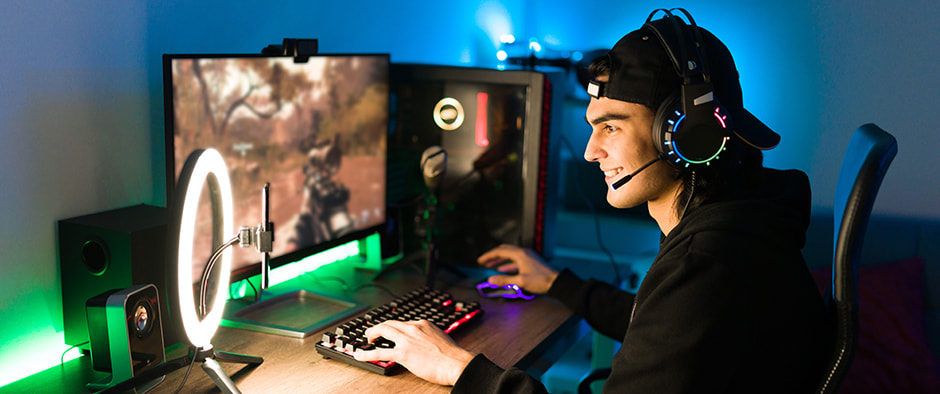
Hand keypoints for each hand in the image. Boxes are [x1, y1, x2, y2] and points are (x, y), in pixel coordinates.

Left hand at [353, 320, 474, 385]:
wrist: (456, 363)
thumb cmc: (452, 356)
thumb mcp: (441, 338)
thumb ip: (429, 337)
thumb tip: (424, 344)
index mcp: (424, 324)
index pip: (404, 323)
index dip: (395, 328)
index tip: (391, 331)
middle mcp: (414, 328)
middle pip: (390, 323)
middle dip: (379, 327)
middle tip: (373, 333)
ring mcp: (407, 340)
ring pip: (383, 331)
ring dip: (372, 333)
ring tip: (367, 339)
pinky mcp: (403, 353)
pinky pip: (380, 352)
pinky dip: (367, 353)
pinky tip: (359, 355)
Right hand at [477, 244, 558, 293]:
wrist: (556, 282)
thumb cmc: (542, 280)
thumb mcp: (521, 281)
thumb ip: (504, 280)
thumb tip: (491, 279)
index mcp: (520, 254)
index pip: (500, 251)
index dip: (488, 256)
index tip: (480, 260)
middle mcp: (524, 253)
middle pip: (504, 251)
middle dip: (493, 256)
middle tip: (483, 261)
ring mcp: (528, 257)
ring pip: (509, 255)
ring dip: (499, 260)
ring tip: (491, 265)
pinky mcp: (530, 262)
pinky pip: (515, 260)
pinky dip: (507, 264)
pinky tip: (504, 270)